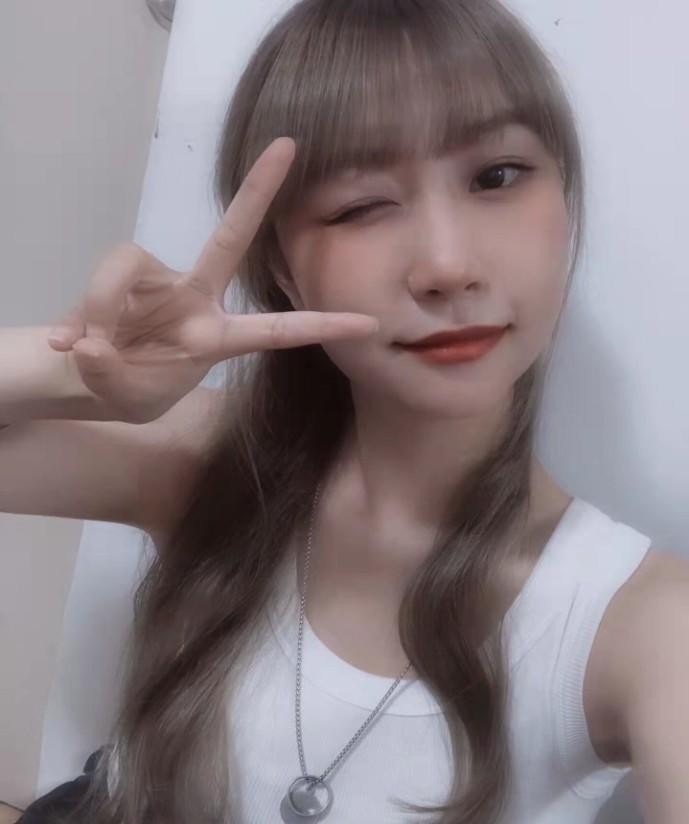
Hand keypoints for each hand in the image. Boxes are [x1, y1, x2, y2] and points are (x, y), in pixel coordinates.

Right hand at [47, 138, 378, 423]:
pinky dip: (80, 312)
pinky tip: (68, 341)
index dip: (320, 326)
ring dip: (100, 307)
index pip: (277, 330)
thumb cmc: (132, 390)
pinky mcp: (123, 273)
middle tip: (288, 145)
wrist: (92, 380)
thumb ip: (111, 373)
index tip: (369, 325)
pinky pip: (100, 279)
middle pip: (230, 238)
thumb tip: (90, 342)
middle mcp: (195, 298)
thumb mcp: (129, 396)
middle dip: (257, 192)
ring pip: (127, 267)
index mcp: (216, 337)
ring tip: (87, 350)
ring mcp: (158, 281)